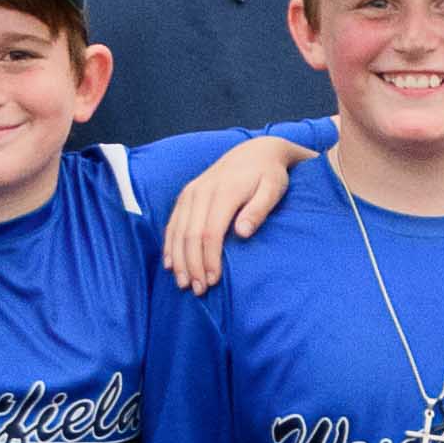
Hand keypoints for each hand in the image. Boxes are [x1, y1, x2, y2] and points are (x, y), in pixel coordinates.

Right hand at [163, 136, 309, 290]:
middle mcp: (202, 191)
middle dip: (192, 265)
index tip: (213, 281)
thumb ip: (258, 210)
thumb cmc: (269, 175)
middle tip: (198, 290)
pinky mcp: (186, 194)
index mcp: (224, 192)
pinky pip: (172, 222)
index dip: (209, 259)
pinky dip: (170, 244)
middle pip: (190, 235)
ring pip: (177, 230)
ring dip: (178, 259)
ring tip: (184, 283)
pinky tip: (170, 263)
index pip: (210, 232)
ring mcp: (191, 192)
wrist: (257, 152)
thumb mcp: (273, 189)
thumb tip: (242, 233)